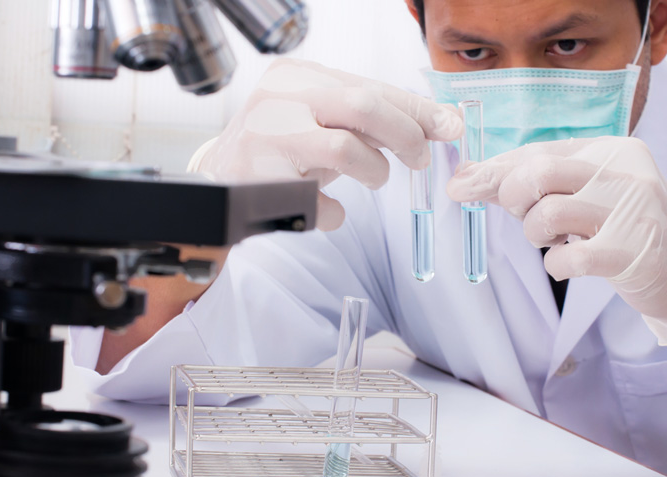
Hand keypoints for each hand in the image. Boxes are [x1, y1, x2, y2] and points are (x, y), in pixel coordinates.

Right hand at [191, 58, 462, 230]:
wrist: (217, 180)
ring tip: (369, 178)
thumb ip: (373, 118)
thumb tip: (441, 122)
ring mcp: (267, 138)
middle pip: (363, 105)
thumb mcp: (322, 120)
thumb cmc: (279, 147)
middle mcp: (280, 98)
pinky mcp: (261, 181)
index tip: (448, 127)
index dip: (416, 109)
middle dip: (405, 134)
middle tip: (417, 160)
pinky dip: (333, 212)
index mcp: (298, 75)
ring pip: (346, 149)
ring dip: (373, 171)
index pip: (371, 86)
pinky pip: (319, 201)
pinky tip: (327, 208)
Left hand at [447, 136, 666, 344]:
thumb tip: (463, 177)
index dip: (493, 171)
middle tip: (526, 217)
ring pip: (548, 213)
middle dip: (513, 198)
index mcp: (609, 150)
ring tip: (554, 241)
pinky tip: (570, 264)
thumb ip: (528, 183)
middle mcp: (622, 173)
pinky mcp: (631, 252)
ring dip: (535, 235)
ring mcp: (630, 211)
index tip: (460, 185)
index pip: (537, 151)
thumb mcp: (580, 194)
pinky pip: (568, 257)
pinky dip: (557, 265)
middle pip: (538, 172)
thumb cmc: (620, 227)